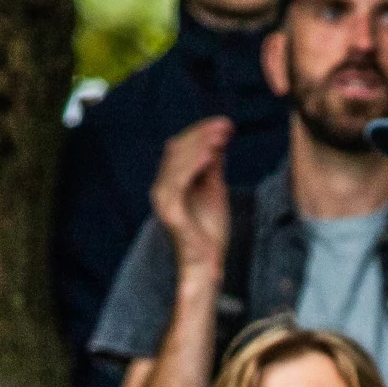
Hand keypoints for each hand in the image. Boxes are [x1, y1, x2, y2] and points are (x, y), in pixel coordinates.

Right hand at [149, 120, 234, 277]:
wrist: (206, 262)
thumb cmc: (210, 230)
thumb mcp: (214, 190)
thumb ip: (212, 168)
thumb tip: (217, 143)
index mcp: (171, 182)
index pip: (182, 148)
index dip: (202, 133)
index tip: (225, 124)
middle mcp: (162, 188)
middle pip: (178, 150)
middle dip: (202, 135)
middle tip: (225, 125)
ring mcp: (163, 199)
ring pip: (177, 162)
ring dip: (200, 145)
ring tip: (220, 135)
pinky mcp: (169, 211)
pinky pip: (178, 181)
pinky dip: (193, 165)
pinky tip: (210, 154)